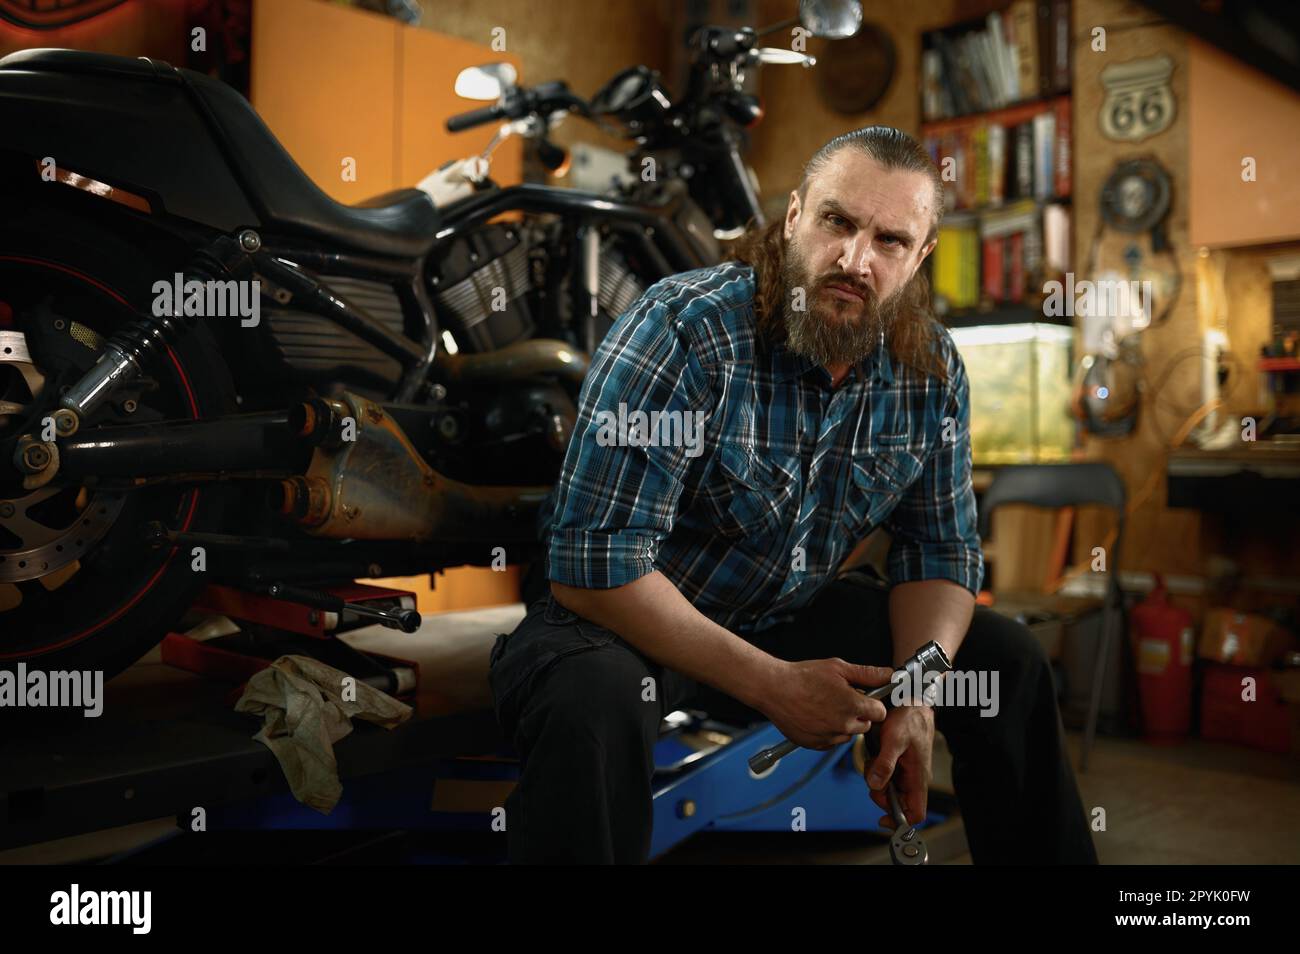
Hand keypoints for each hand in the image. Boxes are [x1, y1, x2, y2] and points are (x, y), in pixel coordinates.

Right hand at [761, 658, 890, 750]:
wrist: (774, 688)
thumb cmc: (804, 675)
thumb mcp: (838, 668)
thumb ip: (867, 674)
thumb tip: (890, 675)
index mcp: (852, 705)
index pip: (880, 712)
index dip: (873, 703)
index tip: (864, 697)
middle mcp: (843, 725)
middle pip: (865, 725)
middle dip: (859, 713)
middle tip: (841, 699)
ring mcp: (829, 737)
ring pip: (848, 734)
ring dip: (843, 724)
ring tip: (825, 706)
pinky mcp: (816, 745)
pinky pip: (832, 741)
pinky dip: (828, 732)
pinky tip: (816, 716)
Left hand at [865, 703, 933, 828]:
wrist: (910, 699)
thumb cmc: (909, 717)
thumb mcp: (895, 739)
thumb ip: (886, 763)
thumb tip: (876, 785)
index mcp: (918, 777)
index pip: (916, 812)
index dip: (900, 820)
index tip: (882, 818)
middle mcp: (913, 777)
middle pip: (898, 803)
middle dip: (882, 796)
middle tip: (872, 778)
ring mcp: (906, 770)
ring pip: (889, 788)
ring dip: (877, 780)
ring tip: (873, 761)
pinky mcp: (898, 762)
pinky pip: (885, 775)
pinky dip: (876, 770)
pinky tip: (874, 755)